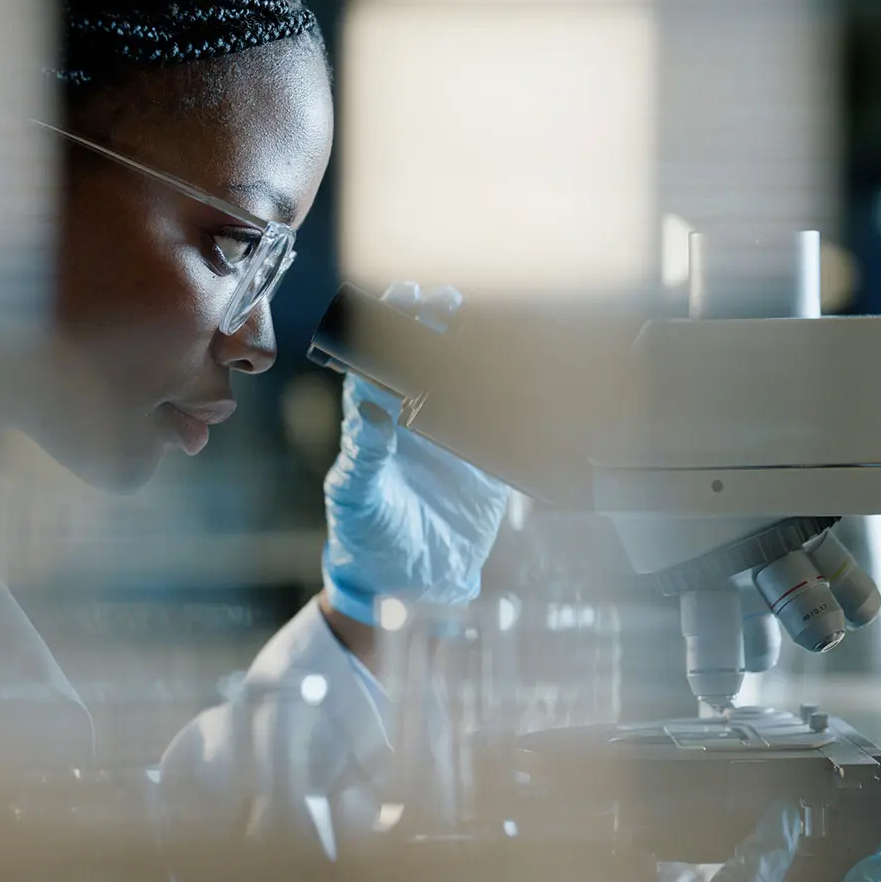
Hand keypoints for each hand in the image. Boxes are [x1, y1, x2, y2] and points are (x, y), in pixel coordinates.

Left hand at [321, 282, 511, 624]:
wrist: (410, 585)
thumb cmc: (367, 538)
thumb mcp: (358, 497)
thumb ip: (364, 455)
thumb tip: (369, 410)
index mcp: (376, 425)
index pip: (380, 363)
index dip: (390, 327)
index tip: (405, 296)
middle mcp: (412, 425)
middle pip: (421, 362)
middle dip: (434, 325)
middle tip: (448, 296)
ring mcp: (447, 442)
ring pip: (459, 384)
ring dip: (470, 351)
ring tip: (484, 316)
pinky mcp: (480, 465)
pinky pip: (495, 423)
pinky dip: (508, 397)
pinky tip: (522, 368)